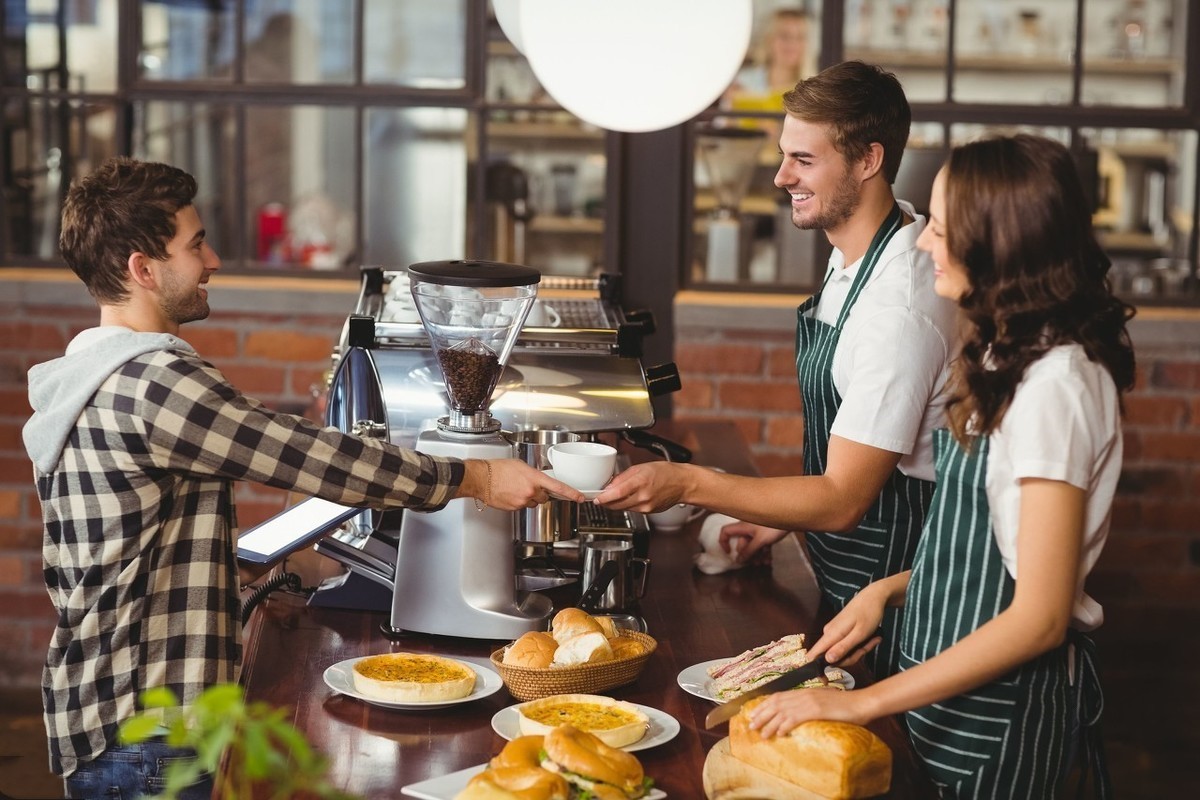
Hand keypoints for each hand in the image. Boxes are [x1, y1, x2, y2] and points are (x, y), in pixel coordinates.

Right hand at [466, 459, 585, 510]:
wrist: (481, 478)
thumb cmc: (497, 469)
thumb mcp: (520, 465)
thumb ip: (533, 474)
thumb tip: (539, 479)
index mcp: (534, 478)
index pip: (558, 487)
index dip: (571, 493)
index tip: (580, 497)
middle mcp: (530, 491)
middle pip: (544, 497)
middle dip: (540, 493)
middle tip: (528, 486)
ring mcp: (522, 501)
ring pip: (533, 503)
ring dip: (528, 497)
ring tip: (515, 488)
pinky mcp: (514, 508)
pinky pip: (522, 506)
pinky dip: (518, 501)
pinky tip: (510, 493)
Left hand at [593, 461, 683, 511]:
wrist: (682, 484)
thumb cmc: (665, 472)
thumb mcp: (641, 467)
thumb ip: (623, 477)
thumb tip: (609, 485)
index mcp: (641, 481)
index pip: (617, 493)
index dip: (604, 497)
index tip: (596, 498)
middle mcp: (643, 496)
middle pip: (617, 504)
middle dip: (606, 502)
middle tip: (600, 496)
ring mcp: (646, 506)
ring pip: (623, 508)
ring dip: (615, 503)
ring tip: (614, 495)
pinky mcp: (648, 512)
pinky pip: (631, 509)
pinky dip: (626, 504)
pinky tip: (628, 497)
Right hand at [719, 522, 786, 563]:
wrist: (791, 517)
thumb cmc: (774, 526)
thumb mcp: (760, 541)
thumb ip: (749, 551)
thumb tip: (739, 560)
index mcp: (742, 527)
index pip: (726, 532)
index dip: (723, 542)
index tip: (729, 552)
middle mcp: (748, 528)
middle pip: (742, 544)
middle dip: (747, 555)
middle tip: (754, 563)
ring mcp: (757, 531)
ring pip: (753, 545)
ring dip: (757, 556)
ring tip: (764, 563)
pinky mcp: (766, 533)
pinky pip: (761, 544)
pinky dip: (764, 552)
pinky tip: (769, 560)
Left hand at [747, 684, 871, 737]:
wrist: (862, 703)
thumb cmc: (846, 704)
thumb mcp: (824, 702)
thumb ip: (811, 705)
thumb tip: (798, 715)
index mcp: (805, 691)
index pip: (779, 696)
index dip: (764, 704)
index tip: (754, 713)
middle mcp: (804, 694)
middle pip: (776, 703)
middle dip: (761, 714)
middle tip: (751, 725)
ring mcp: (810, 701)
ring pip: (783, 712)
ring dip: (770, 723)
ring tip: (762, 733)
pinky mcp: (816, 710)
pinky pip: (795, 717)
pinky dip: (785, 725)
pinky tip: (779, 733)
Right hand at [806, 584, 887, 667]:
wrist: (873, 597)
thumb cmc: (868, 614)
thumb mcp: (859, 634)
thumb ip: (843, 647)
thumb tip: (827, 660)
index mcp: (831, 634)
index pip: (814, 654)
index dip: (816, 669)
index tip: (823, 681)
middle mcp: (829, 633)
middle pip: (834, 657)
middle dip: (852, 657)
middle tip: (867, 647)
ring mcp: (834, 632)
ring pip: (843, 651)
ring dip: (858, 650)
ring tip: (872, 639)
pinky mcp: (840, 631)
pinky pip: (846, 645)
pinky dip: (858, 645)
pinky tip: (870, 638)